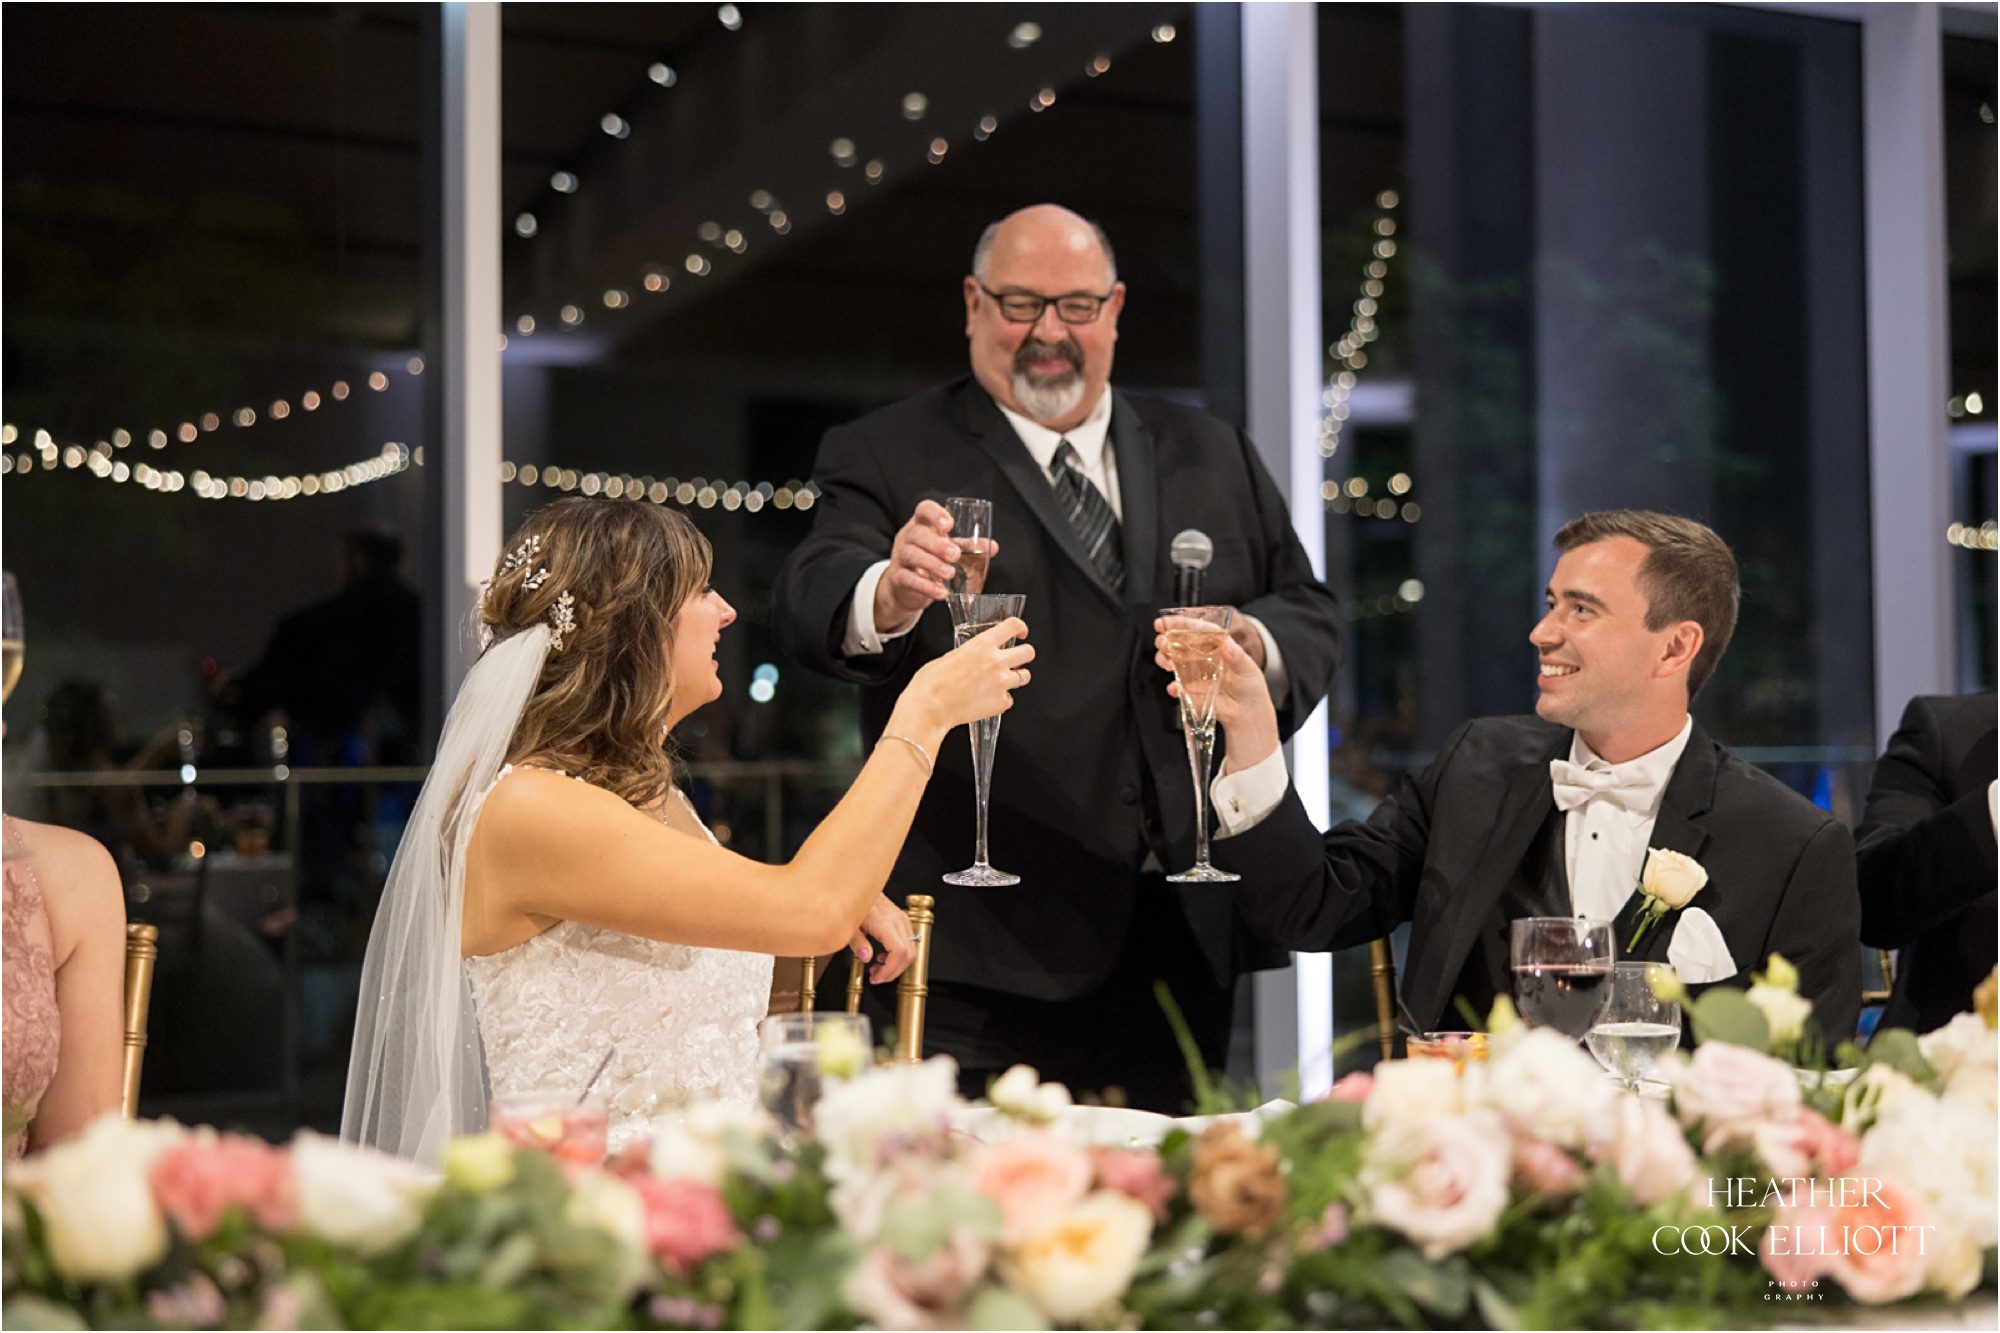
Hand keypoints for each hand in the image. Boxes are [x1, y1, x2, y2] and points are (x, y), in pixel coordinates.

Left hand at [850, 895, 915, 982]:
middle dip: (894, 971)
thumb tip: (866, 957)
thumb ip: (857, 943)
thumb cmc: (853, 902)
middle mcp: (898, 921)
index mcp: (885, 923)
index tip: (877, 977)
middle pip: (909, 954)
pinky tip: (883, 956)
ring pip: (911, 949)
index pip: (899, 953)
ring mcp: (902, 919)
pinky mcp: (901, 919)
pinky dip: (899, 954)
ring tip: (878, 968)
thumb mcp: (849, 925)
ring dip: (897, 964)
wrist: (858, 885)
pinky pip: (908, 942)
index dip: (890, 970)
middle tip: (877, 977)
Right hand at [871, 500, 1000, 634]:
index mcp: (921, 525)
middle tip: (955, 555)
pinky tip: (941, 592)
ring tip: (950, 573)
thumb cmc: (929, 561)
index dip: (935, 514)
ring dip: (932, 564)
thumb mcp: (948, 551)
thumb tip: (992, 546)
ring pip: (911, 554)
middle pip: (917, 533)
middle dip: (937, 544)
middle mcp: (907, 538)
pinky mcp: (897, 578)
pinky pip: (908, 579)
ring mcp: (900, 558)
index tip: (949, 525)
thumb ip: (968, 547)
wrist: (906, 588)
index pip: (923, 510)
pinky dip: (925, 586)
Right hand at [895, 617, 1033, 734]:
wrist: (930, 707)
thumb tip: (974, 657)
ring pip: (1025, 676)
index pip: (1013, 626)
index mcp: (982, 645)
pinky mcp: (1000, 703)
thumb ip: (970, 653)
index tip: (1020, 633)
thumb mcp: (950, 656)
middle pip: (1028, 652)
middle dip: (1024, 655)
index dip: (1020, 628)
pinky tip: (987, 700)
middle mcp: (996, 661)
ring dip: (1016, 678)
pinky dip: (1001, 700)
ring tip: (1001, 682)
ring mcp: (1001, 683)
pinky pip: (1009, 700)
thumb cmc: (932, 683)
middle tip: (1016, 659)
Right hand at [1154, 618, 1279, 772]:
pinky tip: (1176, 688)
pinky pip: (1176, 686)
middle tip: (1163, 643)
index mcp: (1215, 644)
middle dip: (1165, 640)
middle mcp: (1201, 655)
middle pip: (1177, 641)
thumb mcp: (1248, 668)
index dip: (1180, 623)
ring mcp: (1193, 672)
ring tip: (1168, 663)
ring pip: (1171, 660)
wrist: (1247, 711)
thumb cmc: (1250, 685)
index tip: (1164, 622)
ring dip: (1164, 658)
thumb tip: (1226, 645)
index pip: (1196, 629)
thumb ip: (1237, 656)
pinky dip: (1173, 687)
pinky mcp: (1190, 690)